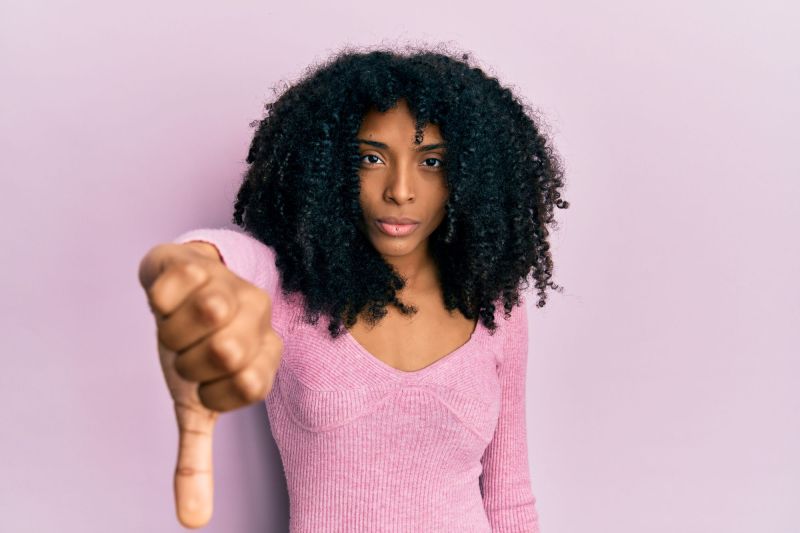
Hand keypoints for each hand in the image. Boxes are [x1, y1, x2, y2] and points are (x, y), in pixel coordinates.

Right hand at [138, 241, 283, 527]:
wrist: (183, 287)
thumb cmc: (194, 350)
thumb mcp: (195, 404)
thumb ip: (196, 458)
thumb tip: (192, 522)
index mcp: (263, 353)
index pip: (250, 385)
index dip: (214, 393)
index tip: (202, 384)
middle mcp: (257, 315)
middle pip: (228, 349)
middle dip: (189, 361)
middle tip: (185, 353)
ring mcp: (231, 284)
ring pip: (208, 310)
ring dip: (173, 331)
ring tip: (174, 328)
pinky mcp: (200, 262)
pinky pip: (175, 286)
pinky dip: (160, 302)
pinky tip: (166, 301)